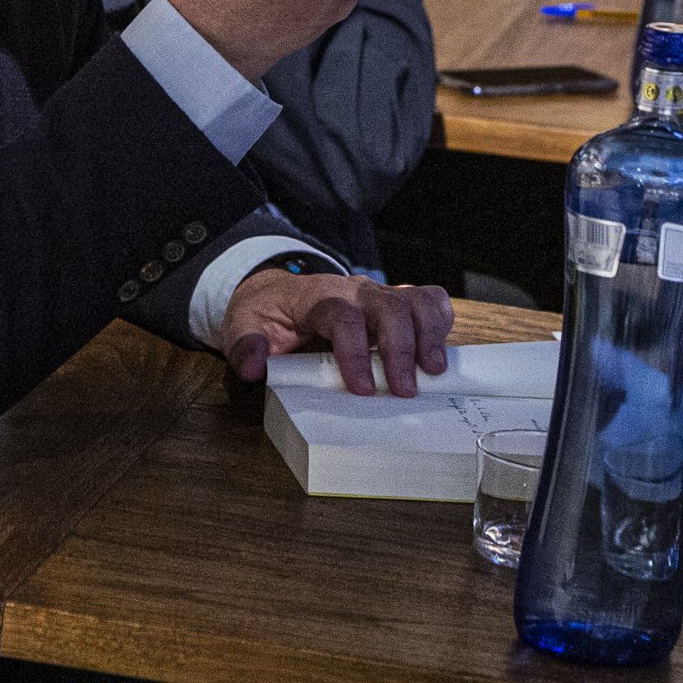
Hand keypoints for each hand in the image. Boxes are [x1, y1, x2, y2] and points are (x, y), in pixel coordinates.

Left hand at [220, 269, 452, 394]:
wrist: (280, 293)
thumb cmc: (267, 315)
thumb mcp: (243, 326)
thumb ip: (245, 345)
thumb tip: (255, 366)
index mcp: (318, 296)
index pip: (343, 314)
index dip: (356, 350)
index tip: (362, 388)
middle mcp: (355, 290)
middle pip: (390, 306)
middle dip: (402, 349)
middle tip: (404, 391)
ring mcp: (380, 294)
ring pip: (417, 299)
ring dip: (430, 336)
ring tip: (432, 373)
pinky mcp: (397, 302)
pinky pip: (430, 301)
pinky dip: (440, 325)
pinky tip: (436, 356)